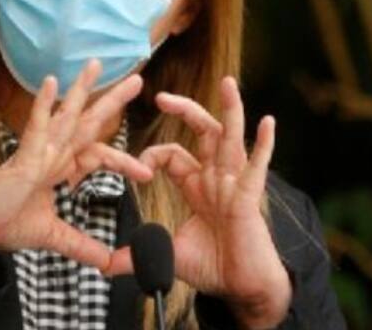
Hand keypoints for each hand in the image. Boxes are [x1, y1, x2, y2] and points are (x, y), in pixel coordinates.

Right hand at [0, 60, 151, 270]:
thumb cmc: (5, 223)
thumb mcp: (53, 236)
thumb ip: (81, 246)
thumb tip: (107, 263)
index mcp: (60, 168)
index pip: (98, 155)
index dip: (123, 161)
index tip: (146, 174)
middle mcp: (52, 154)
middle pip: (89, 123)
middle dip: (112, 101)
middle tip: (137, 79)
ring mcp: (37, 152)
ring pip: (65, 116)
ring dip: (81, 90)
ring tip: (96, 64)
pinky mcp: (23, 157)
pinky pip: (36, 127)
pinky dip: (43, 105)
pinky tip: (52, 82)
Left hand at [114, 77, 290, 327]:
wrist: (243, 289)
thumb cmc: (214, 267)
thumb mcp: (167, 255)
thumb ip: (136, 256)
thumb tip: (104, 266)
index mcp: (199, 186)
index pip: (174, 155)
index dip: (153, 155)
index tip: (138, 169)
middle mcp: (218, 178)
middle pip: (204, 132)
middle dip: (184, 110)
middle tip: (161, 96)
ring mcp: (235, 185)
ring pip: (232, 138)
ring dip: (231, 109)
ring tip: (228, 83)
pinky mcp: (249, 197)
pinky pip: (258, 166)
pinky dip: (264, 144)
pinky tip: (268, 122)